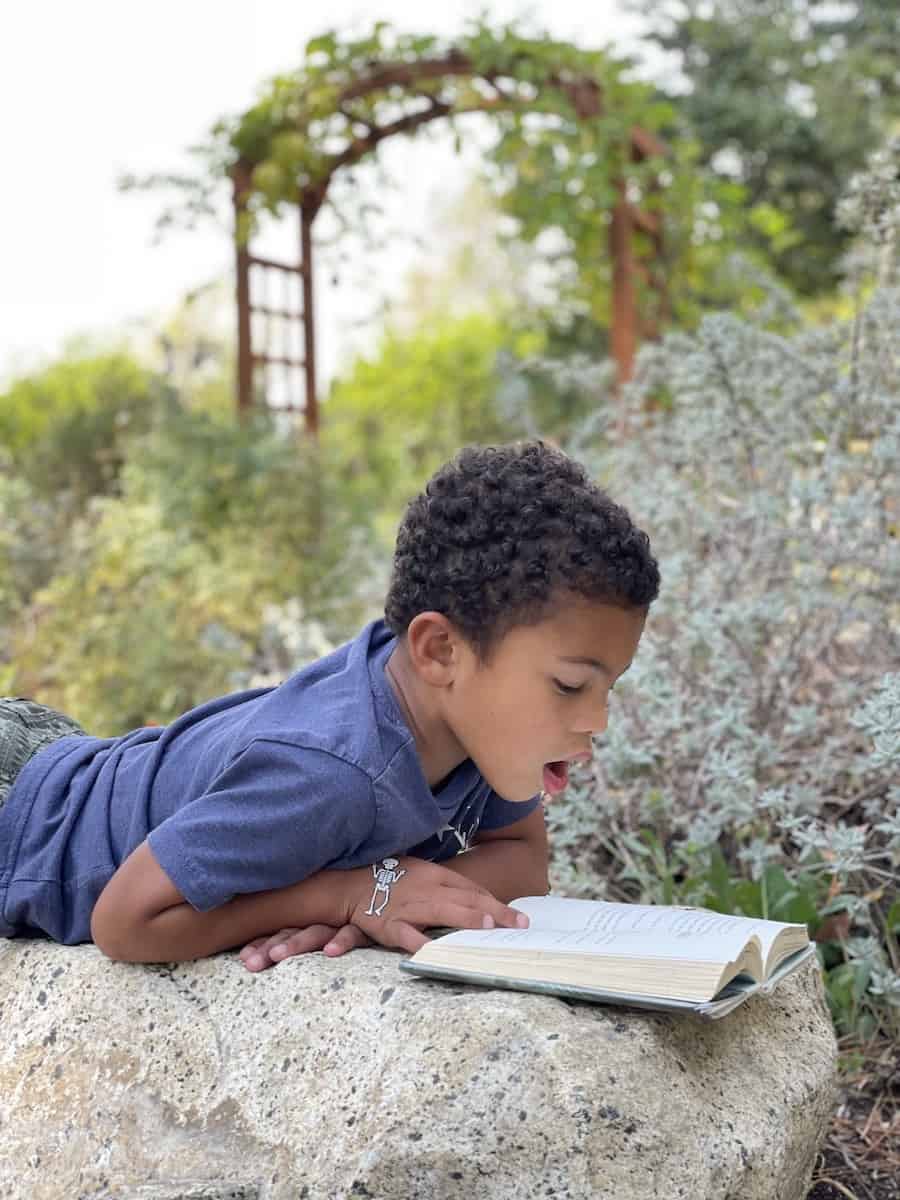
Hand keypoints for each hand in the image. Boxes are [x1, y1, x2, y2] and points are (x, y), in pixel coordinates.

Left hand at [239, 923, 370, 971]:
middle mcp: (326, 920)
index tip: (243, 959)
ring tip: (277, 956)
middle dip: (270, 947)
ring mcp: (345, 921)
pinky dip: (342, 940)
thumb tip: (272, 964)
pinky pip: (354, 932)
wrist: (400, 894)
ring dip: (296, 943)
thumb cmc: (363, 918)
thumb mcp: (333, 931)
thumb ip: (308, 940)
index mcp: (313, 921)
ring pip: (316, 931)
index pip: (283, 932)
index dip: (262, 944)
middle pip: (293, 932)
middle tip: (251, 963)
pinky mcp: (369, 925)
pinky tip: (331, 951)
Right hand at [348, 856, 529, 953]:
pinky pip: (407, 935)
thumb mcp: (421, 872)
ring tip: (489, 928)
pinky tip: (435, 952)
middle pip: (467, 899)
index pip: (472, 890)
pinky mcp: (389, 924)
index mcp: (436, 875)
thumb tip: (478, 902)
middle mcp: (427, 888)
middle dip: (495, 912)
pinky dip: (420, 942)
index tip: (519, 918)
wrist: (348, 883)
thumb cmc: (389, 878)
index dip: (496, 904)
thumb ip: (447, 886)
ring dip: (466, 919)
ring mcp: (409, 906)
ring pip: (443, 912)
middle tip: (520, 925)